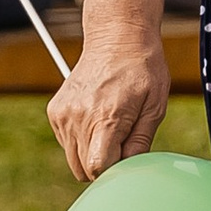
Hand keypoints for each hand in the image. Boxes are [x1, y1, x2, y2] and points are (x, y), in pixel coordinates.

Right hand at [49, 24, 169, 183]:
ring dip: (91, 153)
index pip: (98, 167)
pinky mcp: (55, 111)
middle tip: (123, 142)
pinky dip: (81, 140)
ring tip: (110, 128)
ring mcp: (63, 114)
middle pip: (84, 169)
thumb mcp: (155, 107)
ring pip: (73, 159)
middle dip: (104, 165)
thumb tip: (130, 169)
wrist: (117, 38)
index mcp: (105, 117)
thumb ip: (141, 143)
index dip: (115, 172)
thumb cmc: (143, 70)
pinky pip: (66, 143)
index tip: (127, 160)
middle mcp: (78, 117)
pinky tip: (97, 119)